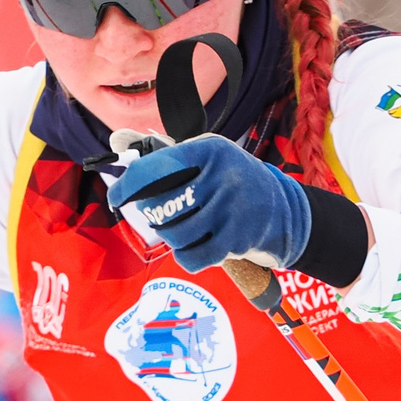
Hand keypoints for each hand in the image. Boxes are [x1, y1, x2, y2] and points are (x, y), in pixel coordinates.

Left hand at [108, 135, 311, 272]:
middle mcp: (222, 176)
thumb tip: (116, 142)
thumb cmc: (232, 182)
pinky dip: (186, 257)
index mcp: (210, 149)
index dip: (127, 186)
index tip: (116, 197)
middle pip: (160, 205)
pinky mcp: (237, 241)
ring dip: (172, 237)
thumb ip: (163, 153)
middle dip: (153, 215)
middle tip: (160, 214)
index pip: (154, 168)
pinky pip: (191, 258)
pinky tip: (194, 247)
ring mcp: (231, 209)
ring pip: (173, 234)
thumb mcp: (205, 156)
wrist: (284, 211)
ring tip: (184, 228)